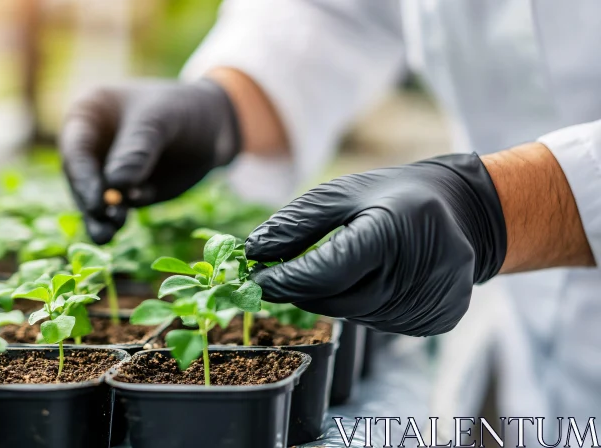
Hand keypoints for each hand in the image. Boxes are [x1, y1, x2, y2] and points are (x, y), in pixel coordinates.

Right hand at [59, 79, 240, 243]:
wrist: (215, 126)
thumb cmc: (183, 109)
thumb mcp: (162, 121)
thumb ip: (138, 150)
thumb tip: (116, 185)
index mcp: (89, 115)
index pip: (76, 148)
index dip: (83, 177)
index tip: (97, 202)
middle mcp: (90, 144)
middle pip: (81, 178)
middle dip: (91, 202)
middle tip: (104, 223)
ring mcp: (105, 170)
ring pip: (94, 199)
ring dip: (100, 218)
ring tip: (107, 235)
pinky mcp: (124, 192)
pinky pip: (115, 209)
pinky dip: (115, 220)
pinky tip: (121, 225)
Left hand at [245, 153, 506, 335]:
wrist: (462, 212)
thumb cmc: (393, 197)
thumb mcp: (341, 194)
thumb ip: (296, 223)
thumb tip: (253, 252)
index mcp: (394, 231)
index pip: (328, 270)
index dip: (287, 279)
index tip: (255, 280)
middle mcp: (419, 272)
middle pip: (337, 301)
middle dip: (300, 292)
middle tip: (277, 279)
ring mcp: (432, 301)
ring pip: (355, 317)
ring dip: (330, 299)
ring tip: (332, 271)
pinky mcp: (437, 320)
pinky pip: (378, 323)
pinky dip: (359, 307)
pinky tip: (367, 282)